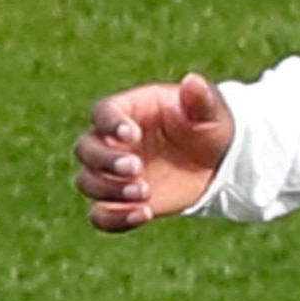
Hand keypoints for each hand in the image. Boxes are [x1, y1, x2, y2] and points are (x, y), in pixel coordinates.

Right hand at [76, 75, 232, 231]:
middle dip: (105, 161)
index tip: (132, 135)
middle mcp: (112, 142)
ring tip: (145, 192)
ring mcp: (112, 174)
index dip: (110, 124)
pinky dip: (114, 219)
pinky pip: (101, 215)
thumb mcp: (210, 112)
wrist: (214, 164)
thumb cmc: (207, 128)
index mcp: (128, 112)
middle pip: (85, 149)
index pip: (103, 112)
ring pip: (87, 182)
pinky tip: (143, 215)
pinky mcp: (120, 202)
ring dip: (109, 190)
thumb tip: (194, 81)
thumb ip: (201, 99)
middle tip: (137, 168)